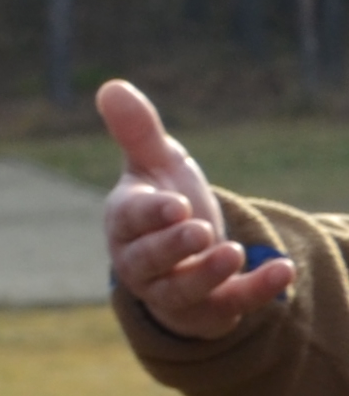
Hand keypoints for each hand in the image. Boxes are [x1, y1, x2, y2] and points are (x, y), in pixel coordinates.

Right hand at [102, 78, 292, 341]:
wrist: (183, 262)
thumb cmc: (163, 207)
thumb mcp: (156, 166)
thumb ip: (137, 131)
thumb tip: (111, 86)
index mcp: (125, 223)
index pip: (128, 220)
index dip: (149, 215)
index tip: (175, 206)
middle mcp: (139, 262)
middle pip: (146, 260)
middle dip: (172, 246)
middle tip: (199, 228)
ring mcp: (172, 290)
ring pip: (180, 290)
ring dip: (205, 274)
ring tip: (231, 252)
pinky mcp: (208, 310)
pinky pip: (228, 306)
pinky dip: (256, 291)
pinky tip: (283, 270)